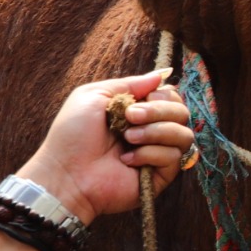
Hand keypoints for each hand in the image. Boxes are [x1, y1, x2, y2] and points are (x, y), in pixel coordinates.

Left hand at [17, 70, 194, 227]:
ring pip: (184, 134)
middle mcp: (152, 131)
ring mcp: (158, 153)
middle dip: (158, 111)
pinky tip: (127, 160)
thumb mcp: (93, 95)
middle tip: (130, 117)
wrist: (66, 172)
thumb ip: (129, 83)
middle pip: (182, 112)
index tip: (142, 98)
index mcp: (138, 111)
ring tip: (128, 138)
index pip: (172, 96)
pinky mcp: (161, 175)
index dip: (163, 94)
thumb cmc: (72, 135)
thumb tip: (162, 75)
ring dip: (155, 132)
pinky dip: (149, 154)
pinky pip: (174, 157)